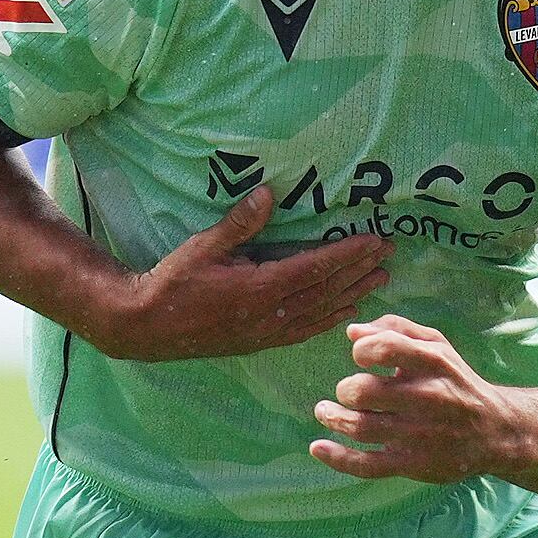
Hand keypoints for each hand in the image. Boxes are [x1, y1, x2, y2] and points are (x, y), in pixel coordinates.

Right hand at [87, 185, 389, 362]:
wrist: (147, 327)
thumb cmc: (172, 282)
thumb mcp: (202, 247)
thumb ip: (238, 224)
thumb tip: (267, 194)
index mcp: (258, 289)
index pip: (314, 269)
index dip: (346, 255)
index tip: (373, 242)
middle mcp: (269, 315)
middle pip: (325, 291)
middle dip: (358, 272)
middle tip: (389, 255)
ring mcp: (266, 332)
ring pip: (319, 313)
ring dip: (351, 296)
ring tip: (379, 281)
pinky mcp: (259, 342)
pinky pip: (304, 331)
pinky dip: (329, 319)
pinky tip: (345, 313)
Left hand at [311, 315, 519, 484]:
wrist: (494, 431)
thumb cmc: (456, 382)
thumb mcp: (437, 347)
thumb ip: (396, 330)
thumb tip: (352, 332)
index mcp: (433, 364)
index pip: (385, 348)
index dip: (362, 350)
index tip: (361, 357)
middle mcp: (427, 398)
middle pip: (364, 391)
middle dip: (346, 389)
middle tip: (348, 392)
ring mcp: (418, 435)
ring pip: (361, 427)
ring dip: (333, 418)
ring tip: (325, 411)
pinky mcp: (412, 464)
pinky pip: (367, 465)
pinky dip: (337, 458)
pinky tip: (317, 447)